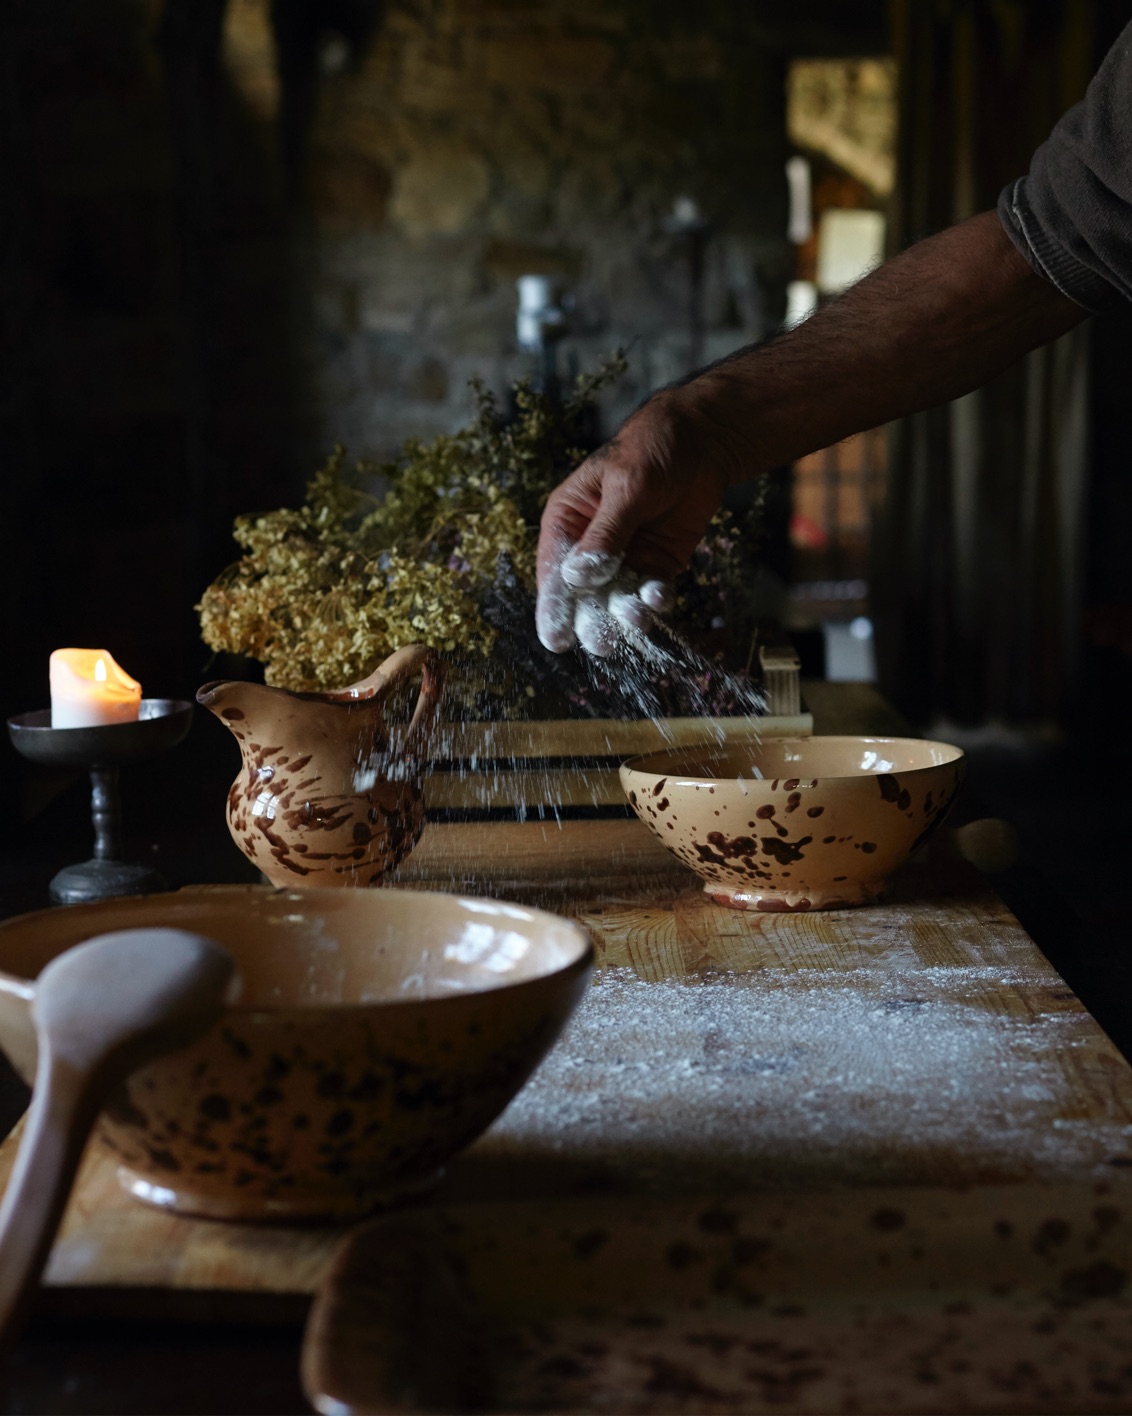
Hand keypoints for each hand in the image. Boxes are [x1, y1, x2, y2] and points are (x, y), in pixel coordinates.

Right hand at [535, 385, 741, 653]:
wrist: (702, 441)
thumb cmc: (651, 450)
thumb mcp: (626, 487)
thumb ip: (606, 534)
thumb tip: (578, 577)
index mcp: (568, 521)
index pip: (555, 570)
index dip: (554, 606)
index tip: (556, 640)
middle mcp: (590, 545)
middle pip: (585, 592)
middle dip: (592, 618)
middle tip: (602, 643)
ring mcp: (625, 557)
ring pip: (618, 596)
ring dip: (626, 611)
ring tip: (637, 617)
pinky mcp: (656, 563)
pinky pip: (650, 590)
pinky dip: (655, 598)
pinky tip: (659, 598)